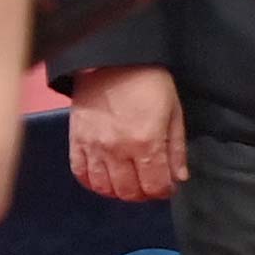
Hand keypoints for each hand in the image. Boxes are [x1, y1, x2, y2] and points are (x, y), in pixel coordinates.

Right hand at [66, 65, 187, 201]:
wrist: (112, 60)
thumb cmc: (150, 84)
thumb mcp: (174, 113)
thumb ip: (176, 149)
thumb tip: (178, 179)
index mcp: (146, 143)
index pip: (154, 186)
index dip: (163, 191)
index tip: (166, 186)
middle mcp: (117, 150)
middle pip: (128, 191)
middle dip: (143, 193)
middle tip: (148, 184)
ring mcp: (93, 146)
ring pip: (103, 187)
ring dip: (118, 191)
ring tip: (128, 182)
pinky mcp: (75, 140)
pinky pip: (79, 173)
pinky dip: (92, 182)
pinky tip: (104, 179)